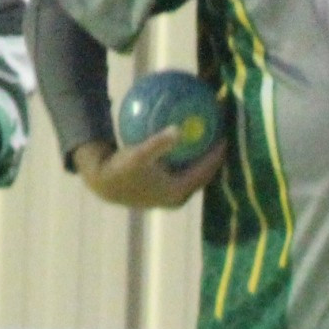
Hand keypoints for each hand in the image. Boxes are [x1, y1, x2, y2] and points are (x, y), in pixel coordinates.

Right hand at [73, 132, 223, 208]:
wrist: (103, 183)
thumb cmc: (119, 169)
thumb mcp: (138, 154)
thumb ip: (159, 144)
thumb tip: (178, 130)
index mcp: (177, 191)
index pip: (205, 172)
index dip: (216, 155)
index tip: (225, 137)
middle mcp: (179, 197)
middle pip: (204, 175)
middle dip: (214, 157)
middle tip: (222, 136)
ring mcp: (173, 196)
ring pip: (196, 175)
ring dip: (203, 159)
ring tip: (212, 140)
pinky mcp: (166, 192)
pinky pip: (185, 173)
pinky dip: (191, 160)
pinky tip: (191, 144)